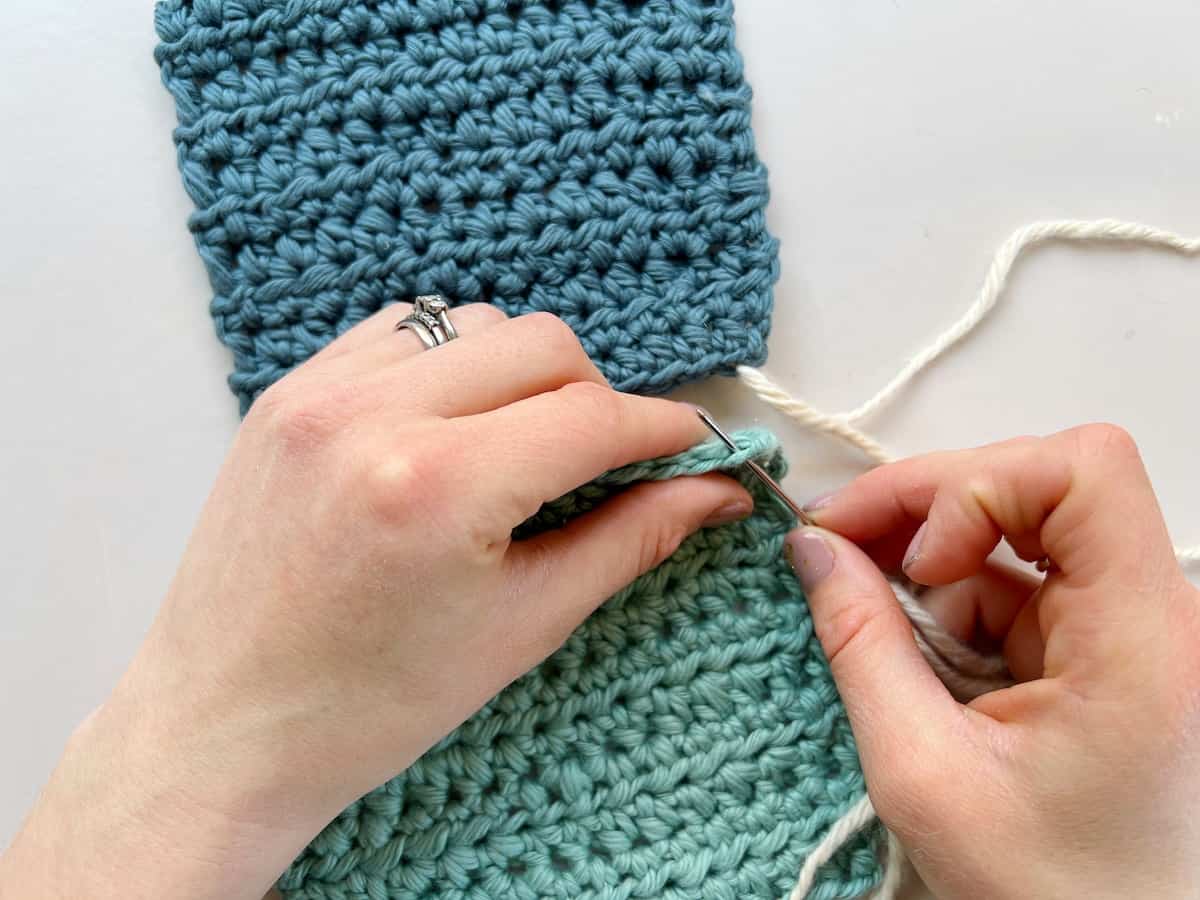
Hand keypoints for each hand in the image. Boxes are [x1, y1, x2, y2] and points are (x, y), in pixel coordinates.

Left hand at [1, 305, 751, 899]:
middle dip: (598, 397)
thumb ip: (629, 540)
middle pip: (544, 344)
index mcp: (439, 484)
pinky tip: (454, 424)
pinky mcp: (288, 393)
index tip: (696, 447)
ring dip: (523, 374)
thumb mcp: (522, 626)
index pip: (593, 416)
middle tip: (605, 463)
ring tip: (521, 447)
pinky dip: (451, 362)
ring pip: (475, 323)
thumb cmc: (370, 703)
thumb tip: (713, 491)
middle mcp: (374, 414)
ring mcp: (319, 392)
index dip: (663, 429)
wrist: (225, 725)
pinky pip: (402, 332)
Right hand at [785, 425, 1199, 898]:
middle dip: (929, 510)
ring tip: (885, 642)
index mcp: (1139, 642)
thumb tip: (812, 549)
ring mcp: (1132, 630)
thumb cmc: (1050, 892)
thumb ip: (861, 644)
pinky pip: (1017, 586)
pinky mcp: (1106, 648)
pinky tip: (922, 665)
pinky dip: (953, 609)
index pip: (1082, 471)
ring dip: (933, 570)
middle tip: (840, 548)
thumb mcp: (925, 772)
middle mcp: (1155, 617)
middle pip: (1040, 486)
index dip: (980, 485)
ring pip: (1018, 535)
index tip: (916, 557)